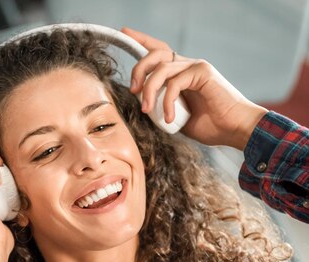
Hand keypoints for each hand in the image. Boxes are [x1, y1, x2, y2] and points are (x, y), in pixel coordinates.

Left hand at [121, 27, 267, 149]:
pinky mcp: (202, 72)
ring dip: (149, 89)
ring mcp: (196, 66)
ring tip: (146, 110)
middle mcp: (188, 66)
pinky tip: (169, 118)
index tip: (125, 33)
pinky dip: (167, 102)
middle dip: (139, 69)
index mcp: (182, 73)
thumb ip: (162, 108)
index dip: (142, 41)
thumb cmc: (211, 126)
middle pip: (156, 54)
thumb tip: (144, 107)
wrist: (235, 130)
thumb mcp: (178, 118)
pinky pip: (175, 82)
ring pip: (162, 68)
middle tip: (133, 90)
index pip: (159, 51)